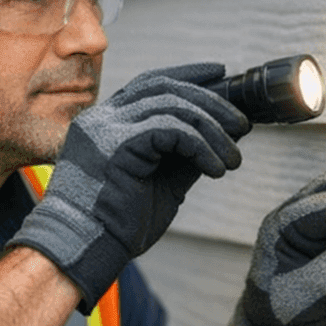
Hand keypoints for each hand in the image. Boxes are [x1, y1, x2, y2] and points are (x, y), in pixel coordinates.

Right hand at [12, 63, 250, 310]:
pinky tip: (215, 168)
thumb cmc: (117, 224)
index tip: (221, 74)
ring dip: (212, 128)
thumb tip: (225, 134)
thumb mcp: (160, 182)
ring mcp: (105, 128)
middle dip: (209, 101)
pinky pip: (171, 130)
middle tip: (241, 123)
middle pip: (164, 87)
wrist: (85, 251)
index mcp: (105, 122)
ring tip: (233, 158)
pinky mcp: (116, 145)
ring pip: (172, 105)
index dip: (188, 75)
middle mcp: (101, 118)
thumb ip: (184, 155)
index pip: (150, 82)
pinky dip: (201, 146)